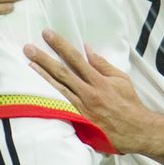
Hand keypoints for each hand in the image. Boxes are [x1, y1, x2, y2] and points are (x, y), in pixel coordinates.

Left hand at [23, 30, 156, 154]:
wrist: (135, 130)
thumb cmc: (128, 103)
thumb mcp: (121, 79)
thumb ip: (102, 65)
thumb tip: (87, 49)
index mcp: (98, 81)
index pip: (75, 59)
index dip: (60, 45)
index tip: (48, 34)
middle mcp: (87, 93)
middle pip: (62, 72)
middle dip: (44, 58)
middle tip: (28, 47)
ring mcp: (81, 107)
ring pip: (57, 88)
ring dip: (41, 75)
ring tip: (28, 63)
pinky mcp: (78, 119)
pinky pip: (60, 105)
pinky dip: (48, 96)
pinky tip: (36, 90)